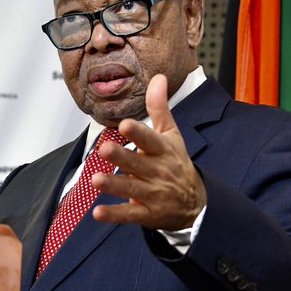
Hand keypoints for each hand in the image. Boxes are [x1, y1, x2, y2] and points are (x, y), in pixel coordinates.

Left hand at [91, 74, 205, 229]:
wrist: (195, 203)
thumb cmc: (176, 162)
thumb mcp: (171, 134)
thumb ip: (159, 107)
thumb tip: (157, 77)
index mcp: (163, 150)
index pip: (151, 139)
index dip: (138, 133)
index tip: (124, 125)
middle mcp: (157, 171)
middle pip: (138, 163)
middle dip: (121, 157)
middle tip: (104, 149)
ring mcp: (152, 194)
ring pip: (131, 189)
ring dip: (113, 185)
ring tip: (95, 180)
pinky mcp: (147, 213)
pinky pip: (129, 214)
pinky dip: (113, 214)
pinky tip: (97, 212)